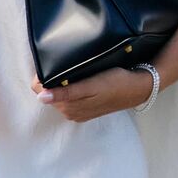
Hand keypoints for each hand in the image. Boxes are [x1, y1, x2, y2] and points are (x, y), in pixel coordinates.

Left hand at [31, 66, 152, 122]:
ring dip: (60, 83)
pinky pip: (68, 97)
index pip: (40, 91)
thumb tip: (41, 98)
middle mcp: (70, 112)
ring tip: (72, 72)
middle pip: (47, 92)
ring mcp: (77, 112)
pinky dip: (68, 88)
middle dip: (51, 80)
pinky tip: (78, 80)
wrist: (137, 89)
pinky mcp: (84, 109)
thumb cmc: (115, 83)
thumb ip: (65, 92)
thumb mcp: (90, 86)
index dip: (43, 77)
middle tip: (65, 66)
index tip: (52, 65)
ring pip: (57, 94)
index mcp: (68, 107)